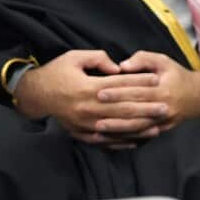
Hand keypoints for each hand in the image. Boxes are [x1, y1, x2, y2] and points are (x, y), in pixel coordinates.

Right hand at [14, 50, 164, 147]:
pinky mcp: (81, 133)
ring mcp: (84, 124)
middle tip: (165, 107)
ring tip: (157, 125)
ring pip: (117, 127)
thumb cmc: (56, 73)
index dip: (140, 82)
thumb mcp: (75, 57)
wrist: (34, 95)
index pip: (120, 85)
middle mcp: (87, 108)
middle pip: (123, 108)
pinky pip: (105, 140)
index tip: (157, 80)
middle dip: (146, 108)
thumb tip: (119, 67)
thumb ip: (99, 59)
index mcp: (87, 87)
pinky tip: (137, 141)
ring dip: (139, 127)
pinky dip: (121, 142)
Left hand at [107, 51, 199, 132]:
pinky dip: (126, 138)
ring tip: (98, 129)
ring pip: (137, 128)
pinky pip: (142, 136)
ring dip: (117, 129)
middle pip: (135, 111)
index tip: (98, 92)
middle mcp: (164, 107)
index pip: (136, 91)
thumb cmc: (177, 75)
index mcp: (163, 89)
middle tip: (92, 110)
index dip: (117, 92)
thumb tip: (122, 66)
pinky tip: (112, 138)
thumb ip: (143, 59)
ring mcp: (164, 122)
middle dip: (112, 112)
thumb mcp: (164, 61)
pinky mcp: (162, 130)